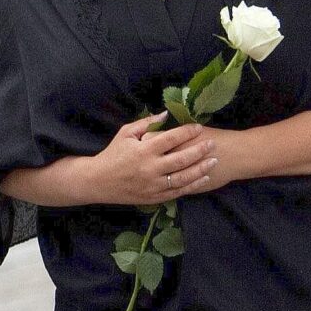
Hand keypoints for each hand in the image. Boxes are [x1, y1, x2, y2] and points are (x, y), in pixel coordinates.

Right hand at [89, 114, 216, 207]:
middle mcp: (150, 168)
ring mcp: (153, 184)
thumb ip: (146, 123)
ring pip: (183, 177)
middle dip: (200, 150)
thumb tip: (166, 114)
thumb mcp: (125, 134)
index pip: (172, 138)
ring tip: (214, 161)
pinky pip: (177, 191)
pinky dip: (193, 185)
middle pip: (182, 158)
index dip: (187, 131)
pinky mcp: (154, 196)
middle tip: (212, 143)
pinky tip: (203, 178)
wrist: (97, 182)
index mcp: (143, 150)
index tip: (198, 127)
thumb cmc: (112, 154)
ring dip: (201, 169)